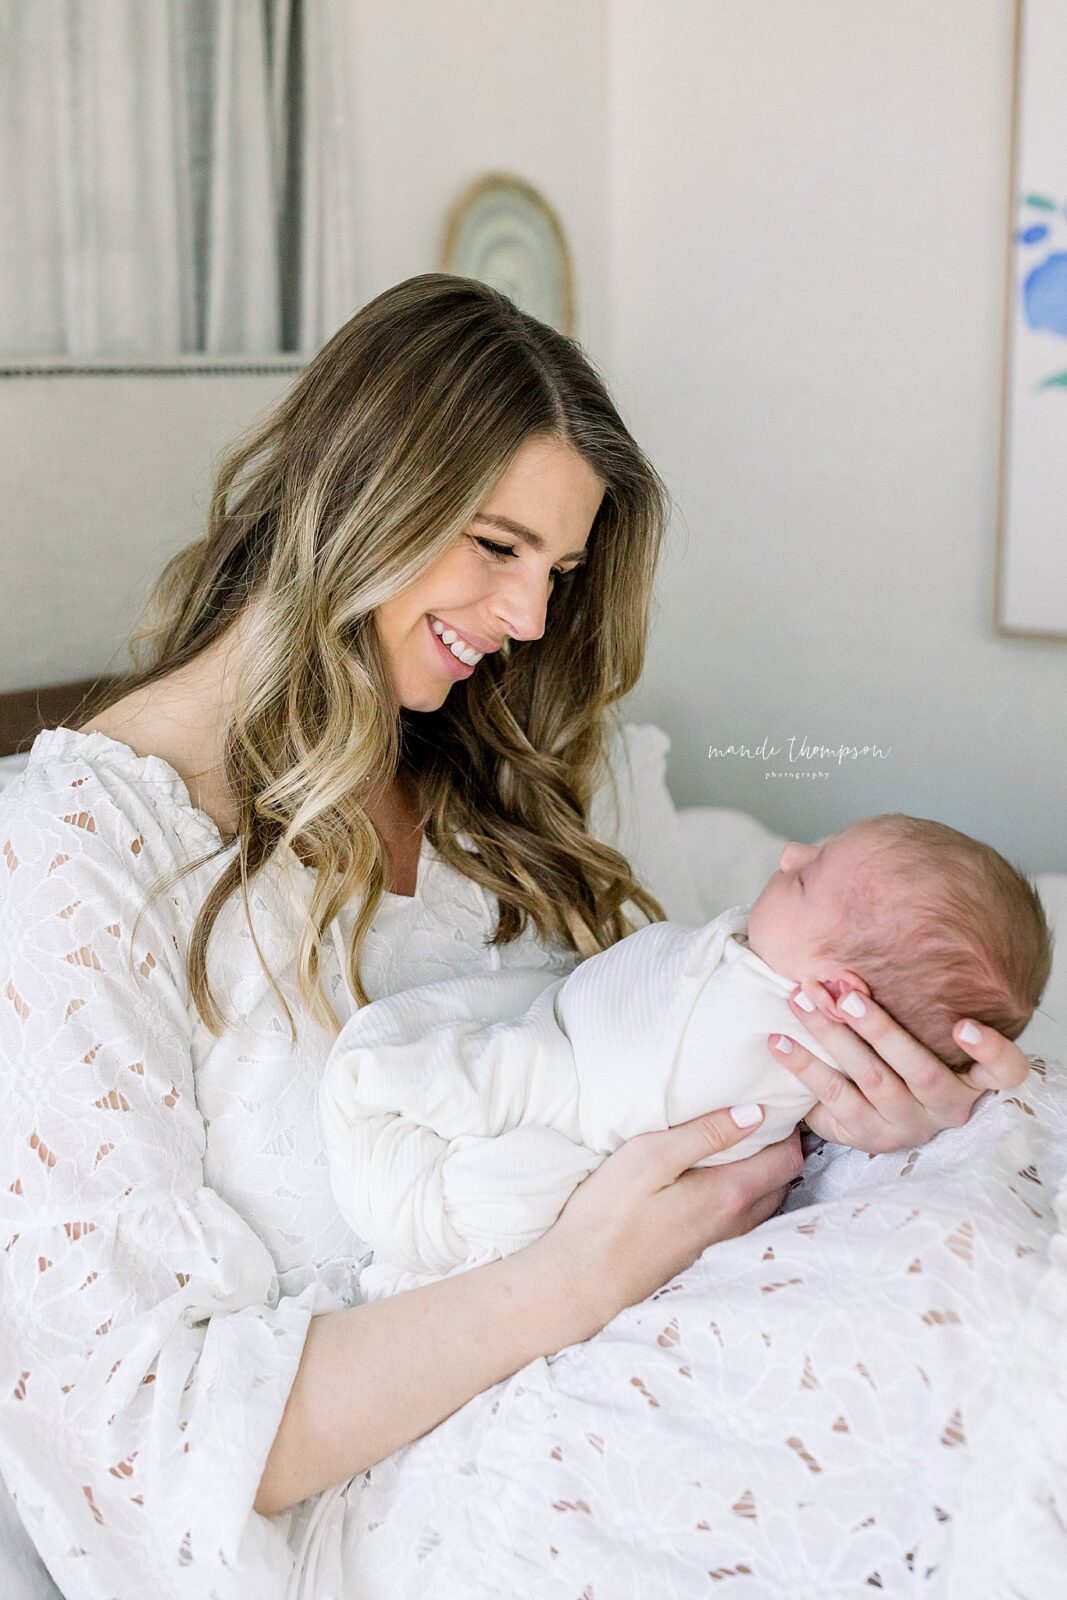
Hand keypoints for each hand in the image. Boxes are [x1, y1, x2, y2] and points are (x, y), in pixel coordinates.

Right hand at [530, 1106, 802, 1335]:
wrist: (580, 1282)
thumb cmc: (608, 1215)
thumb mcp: (650, 1156)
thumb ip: (705, 1134)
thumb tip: (754, 1112)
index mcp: (728, 1194)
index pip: (786, 1157)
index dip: (788, 1126)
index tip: (775, 1099)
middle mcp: (735, 1222)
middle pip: (781, 1179)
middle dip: (780, 1146)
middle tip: (761, 1114)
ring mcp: (719, 1243)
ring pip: (764, 1200)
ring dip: (762, 1171)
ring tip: (741, 1140)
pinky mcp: (700, 1253)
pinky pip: (742, 1217)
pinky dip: (743, 1192)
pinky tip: (715, 1178)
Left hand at [767, 982, 1031, 1153]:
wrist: (879, 1111)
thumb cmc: (906, 1054)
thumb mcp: (925, 1032)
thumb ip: (916, 997)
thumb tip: (875, 918)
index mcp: (972, 1080)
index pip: (1005, 1072)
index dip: (990, 1051)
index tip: (962, 1025)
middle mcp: (945, 1105)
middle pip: (920, 1068)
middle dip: (880, 1028)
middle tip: (846, 995)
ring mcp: (905, 1123)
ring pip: (872, 1078)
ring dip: (833, 1035)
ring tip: (801, 1000)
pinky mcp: (866, 1135)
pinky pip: (832, 1098)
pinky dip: (805, 1066)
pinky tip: (779, 1041)